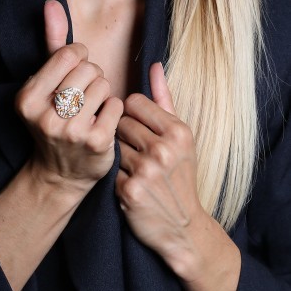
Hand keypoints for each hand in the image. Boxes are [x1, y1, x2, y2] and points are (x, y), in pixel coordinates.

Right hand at [15, 0, 123, 193]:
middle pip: (89, 69)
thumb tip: (53, 4)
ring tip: (92, 108)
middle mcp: (46, 117)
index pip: (69, 54)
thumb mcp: (45, 86)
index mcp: (28, 99)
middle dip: (92, 76)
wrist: (60, 173)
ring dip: (103, 92)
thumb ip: (51, 45)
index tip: (77, 71)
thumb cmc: (54, 122)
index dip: (79, 58)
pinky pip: (117, 105)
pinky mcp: (97, 143)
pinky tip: (103, 122)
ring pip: (104, 85)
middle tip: (84, 94)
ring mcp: (72, 132)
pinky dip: (114, 109)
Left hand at [116, 62, 208, 276]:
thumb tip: (154, 65)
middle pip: (120, 121)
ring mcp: (146, 170)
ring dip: (118, 156)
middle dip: (125, 135)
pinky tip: (130, 185)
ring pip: (111, 144)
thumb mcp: (181, 138)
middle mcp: (163, 148)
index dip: (132, 114)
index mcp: (178, 131)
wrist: (182, 225)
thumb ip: (165, 100)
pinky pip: (108, 168)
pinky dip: (116, 176)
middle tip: (138, 152)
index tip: (139, 128)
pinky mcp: (129, 190)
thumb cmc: (180, 177)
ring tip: (135, 169)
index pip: (135, 101)